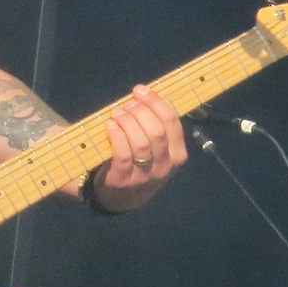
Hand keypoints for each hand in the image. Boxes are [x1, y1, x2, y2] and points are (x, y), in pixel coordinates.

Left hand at [96, 85, 188, 211]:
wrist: (123, 196)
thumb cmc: (140, 162)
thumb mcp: (156, 149)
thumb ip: (154, 126)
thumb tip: (144, 94)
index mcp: (177, 153)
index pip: (172, 122)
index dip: (156, 102)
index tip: (140, 90)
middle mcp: (164, 165)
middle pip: (156, 132)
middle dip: (140, 112)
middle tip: (127, 104)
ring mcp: (145, 175)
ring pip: (141, 143)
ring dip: (127, 122)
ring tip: (116, 113)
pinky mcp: (123, 180)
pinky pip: (123, 156)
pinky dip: (117, 138)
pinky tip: (110, 127)